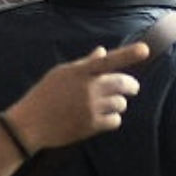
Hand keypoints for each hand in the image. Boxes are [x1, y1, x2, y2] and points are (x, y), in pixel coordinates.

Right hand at [1, 41, 149, 149]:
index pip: (108, 60)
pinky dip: (112, 119)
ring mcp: (90, 108)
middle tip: (131, 88)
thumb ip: (85, 63)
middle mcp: (88, 89)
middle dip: (131, 86)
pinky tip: (101, 117)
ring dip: (118, 103)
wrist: (30, 124)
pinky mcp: (91, 126)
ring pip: (121, 103)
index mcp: (79, 72)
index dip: (128, 54)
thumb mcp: (61, 73)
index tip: (145, 50)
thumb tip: (102, 51)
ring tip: (105, 104)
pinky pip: (115, 120)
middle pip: (123, 84)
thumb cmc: (44, 95)